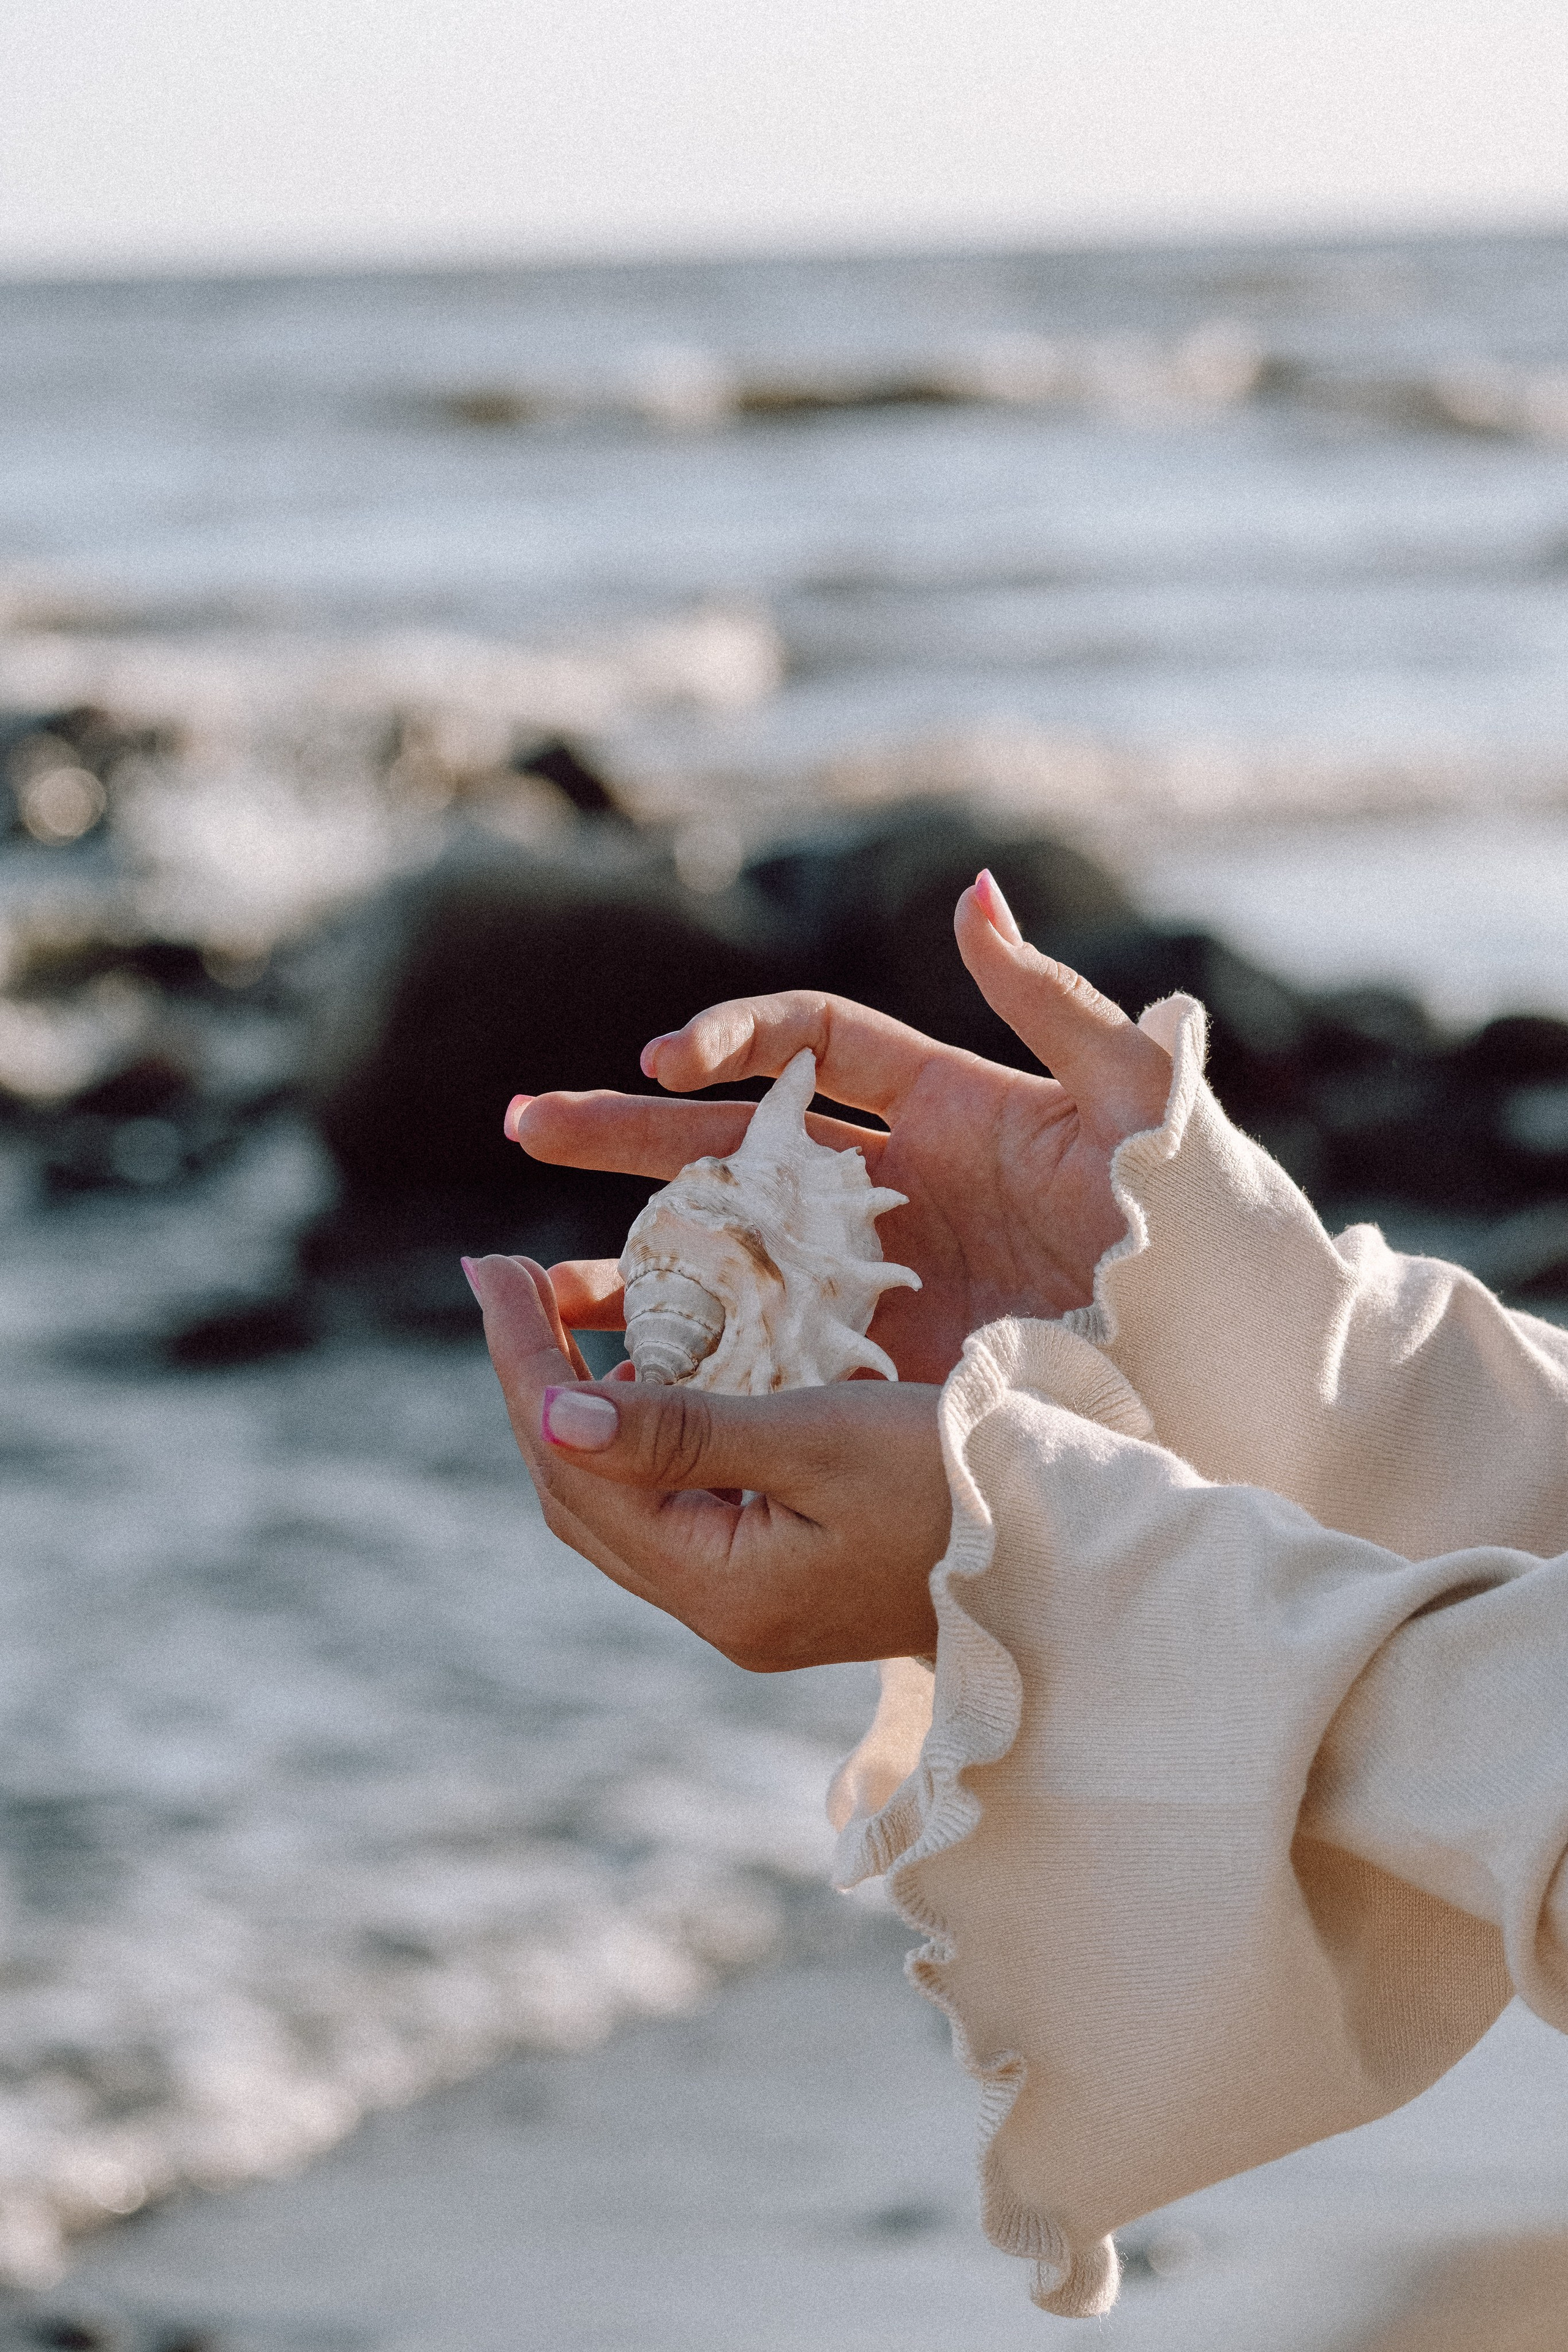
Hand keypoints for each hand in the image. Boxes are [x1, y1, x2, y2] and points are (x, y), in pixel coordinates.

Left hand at [465, 1253, 946, 1668]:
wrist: (1075, 1558)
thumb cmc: (966, 1482)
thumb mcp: (823, 1436)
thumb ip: (685, 1430)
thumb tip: (553, 1411)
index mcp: (719, 1585)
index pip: (573, 1462)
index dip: (522, 1359)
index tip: (489, 1264)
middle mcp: (719, 1608)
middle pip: (578, 1490)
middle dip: (532, 1378)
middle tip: (504, 1275)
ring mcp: (750, 1601)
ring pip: (618, 1500)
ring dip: (580, 1404)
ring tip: (555, 1310)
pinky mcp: (782, 1577)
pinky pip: (671, 1502)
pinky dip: (640, 1429)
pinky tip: (647, 1367)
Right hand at [510, 873, 1173, 1381]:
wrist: (1231, 1367)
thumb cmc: (1196, 1223)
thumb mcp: (1133, 1103)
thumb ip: (1052, 1001)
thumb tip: (974, 894)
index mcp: (948, 1107)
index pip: (814, 1045)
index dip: (736, 1037)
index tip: (670, 1057)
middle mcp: (897, 1189)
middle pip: (737, 1144)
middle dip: (630, 1133)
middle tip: (527, 1129)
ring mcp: (882, 1280)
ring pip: (735, 1255)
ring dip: (638, 1259)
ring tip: (536, 1286)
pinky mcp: (885, 1364)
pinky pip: (773, 1351)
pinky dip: (700, 1355)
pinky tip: (620, 1373)